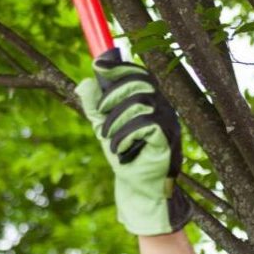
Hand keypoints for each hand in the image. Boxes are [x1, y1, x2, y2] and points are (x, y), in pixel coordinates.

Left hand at [74, 51, 191, 235]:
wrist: (136, 187)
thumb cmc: (124, 155)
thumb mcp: (103, 127)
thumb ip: (94, 106)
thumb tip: (85, 82)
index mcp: (149, 101)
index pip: (139, 74)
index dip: (120, 67)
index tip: (98, 66)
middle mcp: (162, 107)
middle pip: (139, 83)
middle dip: (113, 96)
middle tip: (100, 114)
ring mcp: (168, 122)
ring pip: (139, 103)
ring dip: (116, 121)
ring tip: (108, 139)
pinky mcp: (168, 138)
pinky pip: (145, 124)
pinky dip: (125, 136)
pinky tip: (120, 150)